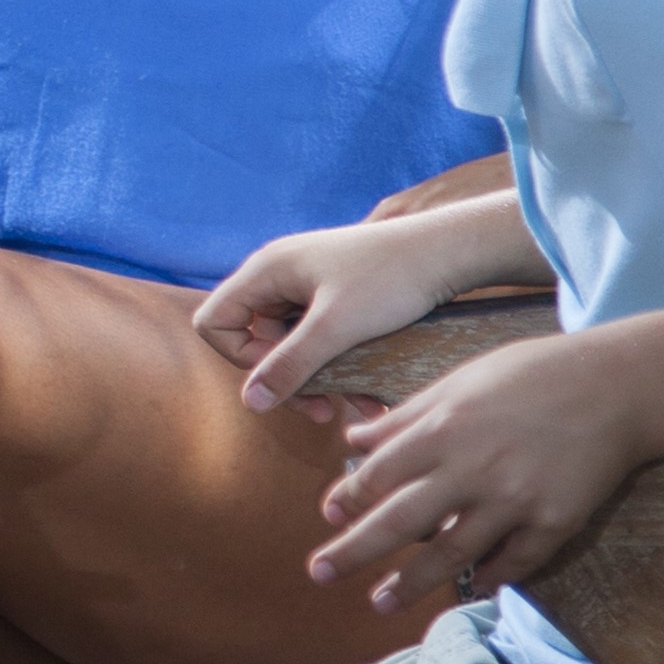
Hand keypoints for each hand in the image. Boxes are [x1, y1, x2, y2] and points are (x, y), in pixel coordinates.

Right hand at [195, 218, 467, 412]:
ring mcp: (308, 285)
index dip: (240, 358)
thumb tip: (250, 403)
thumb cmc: (390, 279)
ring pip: (293, 346)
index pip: (215, 321)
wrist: (448, 252)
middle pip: (255, 340)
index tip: (284, 375)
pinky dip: (340, 367)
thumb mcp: (336, 328)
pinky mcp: (336, 297)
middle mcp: (280, 275)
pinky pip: (321, 340)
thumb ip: (290, 366)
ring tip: (358, 408)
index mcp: (266, 271)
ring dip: (320, 381)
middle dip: (288, 380)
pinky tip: (372, 394)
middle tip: (323, 411)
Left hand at [312, 338, 650, 609]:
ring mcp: (515, 500)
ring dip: (412, 582)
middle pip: (402, 522)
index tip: (328, 516)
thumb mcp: (459, 381)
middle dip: (355, 552)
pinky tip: (470, 588)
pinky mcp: (555, 522)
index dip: (350, 498)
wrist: (615, 386)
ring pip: (453, 553)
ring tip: (381, 601)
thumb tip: (355, 442)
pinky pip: (514, 561)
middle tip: (319, 574)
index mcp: (444, 429)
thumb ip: (405, 417)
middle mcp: (473, 470)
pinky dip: (490, 577)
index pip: (380, 475)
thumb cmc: (531, 375)